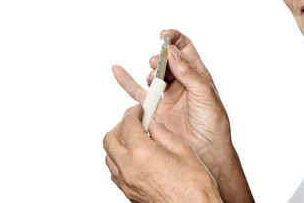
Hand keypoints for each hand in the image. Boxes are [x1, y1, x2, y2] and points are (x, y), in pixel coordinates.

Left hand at [103, 104, 222, 202]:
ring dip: (119, 142)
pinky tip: (137, 157)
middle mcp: (129, 168)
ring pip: (109, 156)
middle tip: (137, 121)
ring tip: (137, 138)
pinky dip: (120, 159)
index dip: (133, 112)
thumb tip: (153, 121)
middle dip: (121, 126)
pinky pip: (115, 171)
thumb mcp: (183, 150)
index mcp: (143, 154)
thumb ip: (163, 133)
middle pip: (110, 139)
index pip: (127, 124)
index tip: (140, 109)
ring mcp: (126, 183)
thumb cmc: (194, 185)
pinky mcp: (128, 193)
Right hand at [112, 29, 231, 180]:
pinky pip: (137, 92)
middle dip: (160, 57)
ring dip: (151, 71)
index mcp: (197, 74)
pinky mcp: (155, 108)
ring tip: (153, 77)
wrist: (207, 151)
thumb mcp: (205, 93)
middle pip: (166, 60)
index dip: (174, 39)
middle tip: (157, 63)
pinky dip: (126, 81)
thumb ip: (188, 73)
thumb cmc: (213, 123)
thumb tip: (172, 52)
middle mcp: (181, 82)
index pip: (184, 48)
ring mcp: (167, 94)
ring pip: (153, 75)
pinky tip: (117, 70)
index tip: (163, 36)